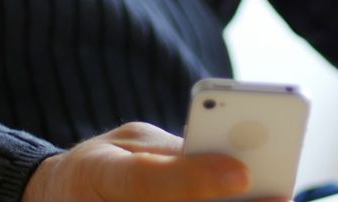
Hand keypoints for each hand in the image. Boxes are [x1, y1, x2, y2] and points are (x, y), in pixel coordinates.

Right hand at [22, 121, 285, 201]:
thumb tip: (228, 157)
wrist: (60, 199)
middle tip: (278, 195)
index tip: (242, 171)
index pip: (146, 181)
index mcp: (97, 173)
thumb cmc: (104, 165)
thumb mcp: (128, 142)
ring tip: (272, 200)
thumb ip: (170, 151)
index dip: (196, 179)